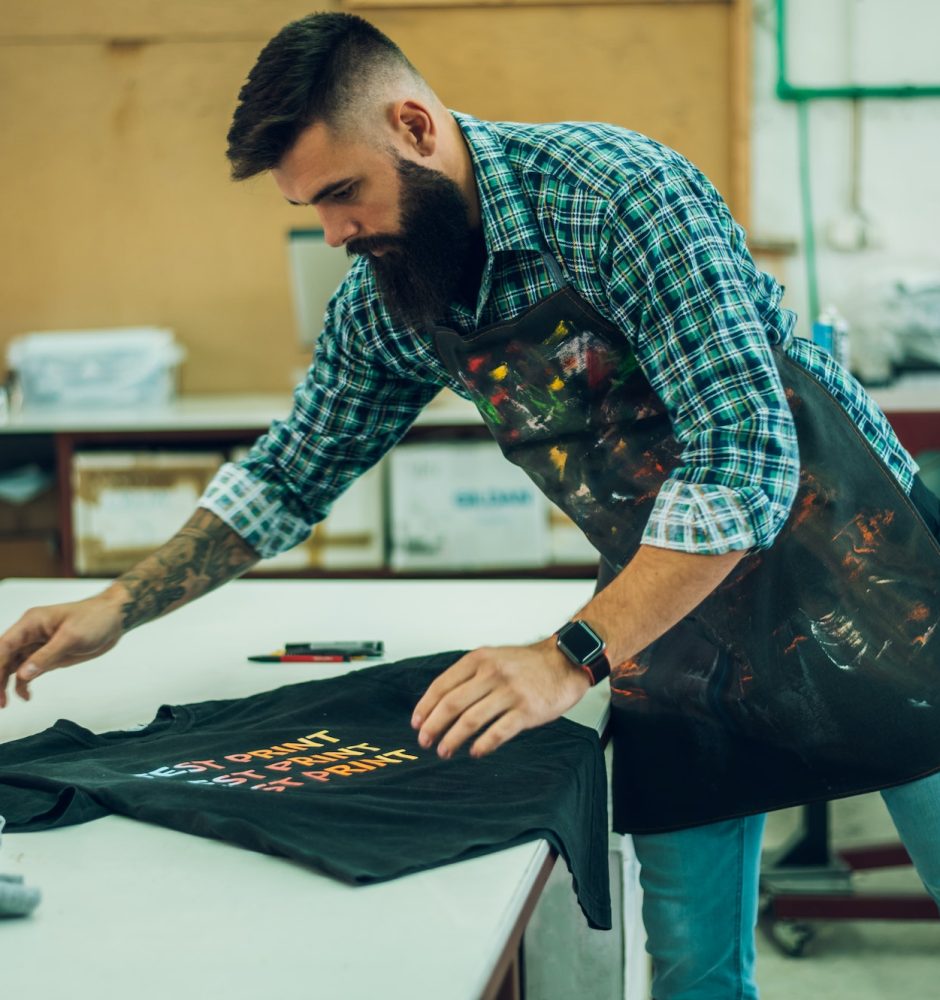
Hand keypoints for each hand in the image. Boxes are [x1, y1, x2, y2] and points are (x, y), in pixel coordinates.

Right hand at [0, 590, 126, 707]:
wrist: (114, 619)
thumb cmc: (95, 619)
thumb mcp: (72, 637)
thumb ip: (46, 656)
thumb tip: (22, 674)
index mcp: (32, 623)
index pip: (4, 646)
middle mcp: (30, 634)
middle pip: (4, 658)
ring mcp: (38, 645)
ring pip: (13, 666)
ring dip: (6, 684)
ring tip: (5, 703)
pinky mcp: (48, 655)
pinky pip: (28, 671)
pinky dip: (23, 684)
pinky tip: (25, 696)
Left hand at [410, 638, 591, 759]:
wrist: (564, 663)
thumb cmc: (527, 664)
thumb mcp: (493, 657)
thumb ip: (469, 675)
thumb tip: (440, 702)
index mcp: (479, 660)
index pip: (442, 685)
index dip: (425, 707)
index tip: (416, 723)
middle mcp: (492, 674)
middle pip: (452, 704)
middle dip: (433, 726)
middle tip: (424, 741)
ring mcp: (510, 692)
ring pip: (471, 720)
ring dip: (453, 739)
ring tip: (444, 751)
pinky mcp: (526, 711)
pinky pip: (498, 732)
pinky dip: (482, 745)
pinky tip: (475, 752)